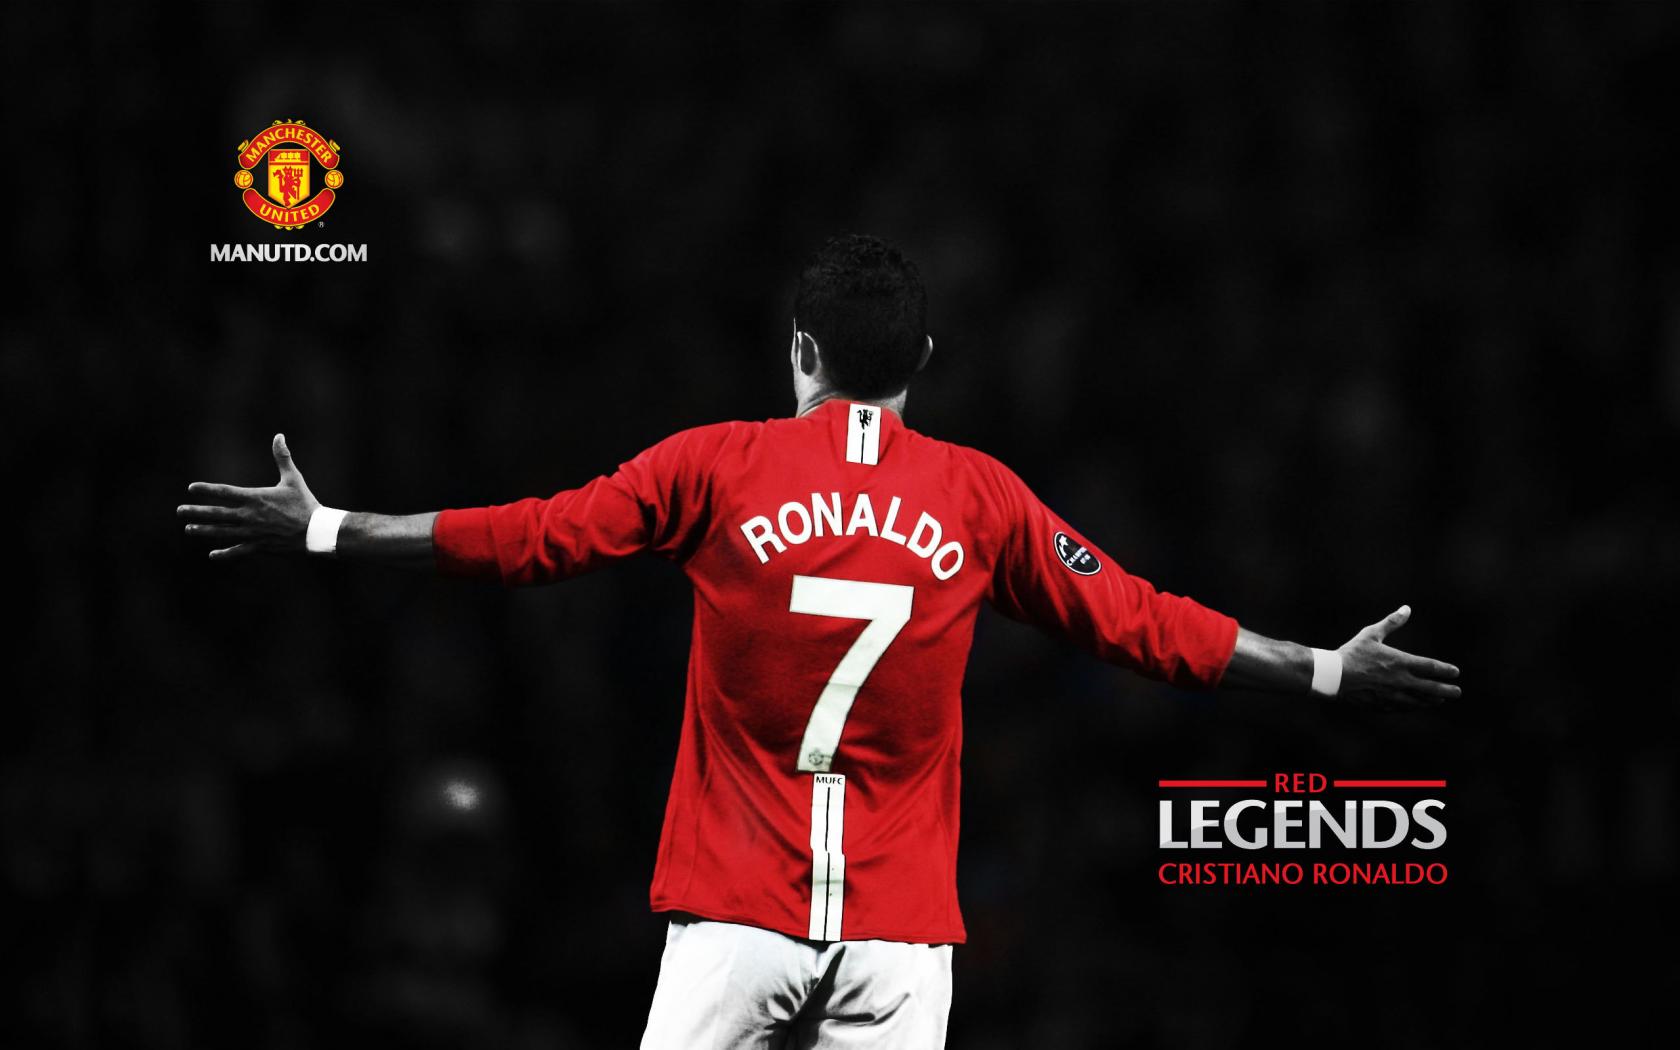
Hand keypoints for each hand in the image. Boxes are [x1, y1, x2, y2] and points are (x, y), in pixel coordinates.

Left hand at [179, 434, 320, 559]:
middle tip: (179, 511)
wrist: (316, 531)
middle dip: (197, 512)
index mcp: (256, 498)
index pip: (225, 492)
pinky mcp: (259, 546)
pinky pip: (238, 551)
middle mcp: (250, 516)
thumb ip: (283, 458)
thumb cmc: (305, 504)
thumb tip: (279, 435)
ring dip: (204, 531)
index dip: (207, 490)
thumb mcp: (294, 479)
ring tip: (188, 529)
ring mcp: (253, 532)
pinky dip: (225, 554)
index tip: (191, 488)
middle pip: (217, 513)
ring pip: (222, 532)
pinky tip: (212, 555)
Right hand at [1337, 605, 1460, 708]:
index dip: (1446, 670)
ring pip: (1420, 701)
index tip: (1456, 672)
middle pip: (1431, 688)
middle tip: (1458, 692)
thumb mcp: (1371, 635)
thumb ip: (1391, 622)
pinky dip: (1414, 706)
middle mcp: (1401, 681)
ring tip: (1440, 700)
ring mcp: (1393, 696)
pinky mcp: (1383, 705)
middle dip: (1447, 690)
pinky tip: (1416, 705)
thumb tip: (1407, 608)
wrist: (1333, 677)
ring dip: (1432, 701)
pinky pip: (1404, 708)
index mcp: (1400, 662)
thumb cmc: (1351, 653)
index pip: (1431, 667)